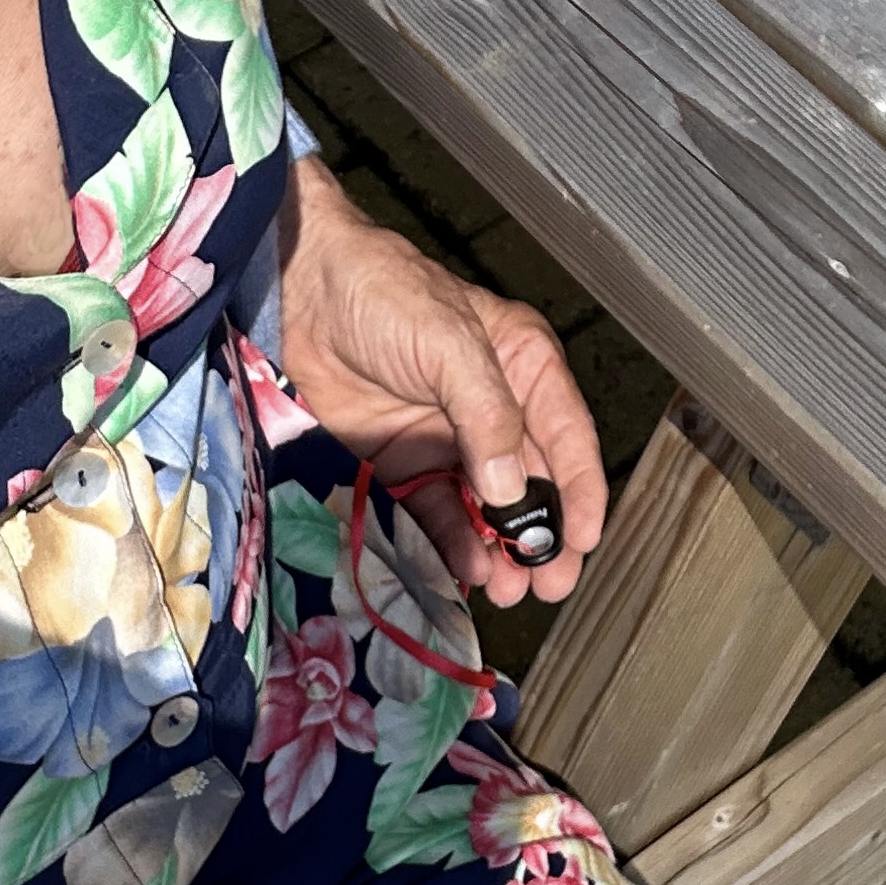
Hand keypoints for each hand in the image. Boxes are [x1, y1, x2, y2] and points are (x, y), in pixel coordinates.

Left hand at [274, 157, 606, 608]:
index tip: (583, 541)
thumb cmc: (384, 293)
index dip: (580, 493)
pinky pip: (438, 513)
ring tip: (510, 591)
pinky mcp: (406, 463)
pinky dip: (455, 544)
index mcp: (524, 368)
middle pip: (533, 484)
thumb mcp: (450, 343)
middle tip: (550, 583)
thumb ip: (487, 416)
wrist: (302, 292)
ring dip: (502, 550)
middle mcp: (495, 410)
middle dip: (543, 537)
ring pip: (488, 508)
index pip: (567, 439)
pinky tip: (467, 571)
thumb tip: (510, 490)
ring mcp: (450, 440)